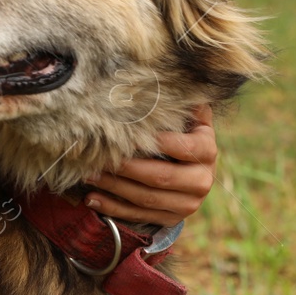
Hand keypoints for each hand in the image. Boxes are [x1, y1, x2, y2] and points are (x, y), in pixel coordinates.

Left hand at [80, 104, 216, 225]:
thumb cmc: (181, 132)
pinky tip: (92, 199)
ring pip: (147, 199)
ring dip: (114, 188)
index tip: (129, 136)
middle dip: (126, 169)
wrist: (192, 169)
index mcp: (207, 151)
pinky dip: (114, 208)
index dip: (159, 143)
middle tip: (98, 159)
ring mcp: (187, 204)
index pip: (185, 147)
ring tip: (88, 175)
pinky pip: (139, 216)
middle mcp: (202, 180)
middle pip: (161, 177)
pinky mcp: (171, 218)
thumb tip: (168, 76)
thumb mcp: (187, 116)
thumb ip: (180, 102)